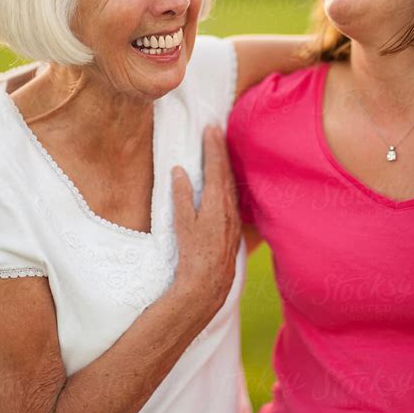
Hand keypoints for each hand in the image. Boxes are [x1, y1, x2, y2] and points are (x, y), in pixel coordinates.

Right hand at [172, 126, 240, 320]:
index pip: (215, 167)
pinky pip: (232, 197)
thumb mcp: (182, 223)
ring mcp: (233, 218)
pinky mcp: (234, 228)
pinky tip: (226, 182)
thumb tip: (179, 170)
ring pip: (231, 184)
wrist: (208, 284)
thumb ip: (181, 195)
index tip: (211, 128)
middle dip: (221, 149)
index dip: (213, 147)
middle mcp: (228, 208)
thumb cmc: (192, 254)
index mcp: (215, 203)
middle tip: (216, 130)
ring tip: (221, 149)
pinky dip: (228, 182)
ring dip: (226, 165)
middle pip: (226, 172)